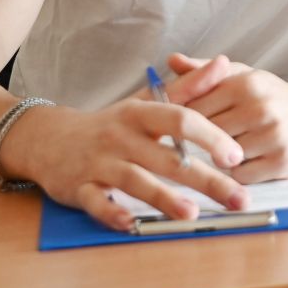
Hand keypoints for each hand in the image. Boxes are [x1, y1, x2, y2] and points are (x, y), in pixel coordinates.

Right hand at [0, 55, 248, 230]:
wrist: (49, 139)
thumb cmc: (112, 123)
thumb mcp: (148, 100)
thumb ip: (188, 86)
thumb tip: (225, 63)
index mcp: (142, 113)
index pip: (181, 119)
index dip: (211, 137)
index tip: (237, 156)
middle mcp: (122, 137)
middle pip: (168, 159)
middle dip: (207, 180)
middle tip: (238, 198)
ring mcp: (99, 163)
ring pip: (135, 181)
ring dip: (164, 198)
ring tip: (192, 214)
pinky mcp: (79, 188)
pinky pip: (96, 203)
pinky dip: (112, 213)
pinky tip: (131, 224)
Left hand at [167, 53, 287, 183]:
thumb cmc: (275, 97)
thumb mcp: (245, 77)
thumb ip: (206, 71)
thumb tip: (172, 60)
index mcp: (246, 84)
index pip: (194, 109)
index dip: (186, 122)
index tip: (186, 127)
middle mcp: (260, 107)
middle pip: (207, 135)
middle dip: (205, 141)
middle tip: (213, 140)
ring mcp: (274, 135)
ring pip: (223, 158)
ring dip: (224, 158)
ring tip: (237, 148)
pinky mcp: (284, 161)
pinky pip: (241, 176)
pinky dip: (241, 172)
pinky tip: (252, 161)